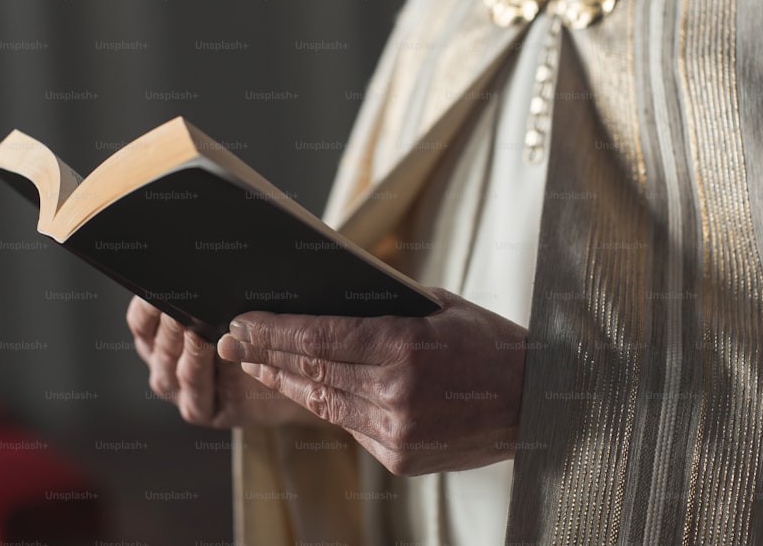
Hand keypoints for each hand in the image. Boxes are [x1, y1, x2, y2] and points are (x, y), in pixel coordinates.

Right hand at [126, 296, 321, 427]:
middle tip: (183, 301)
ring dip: (187, 349)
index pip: (143, 319)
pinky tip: (215, 353)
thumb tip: (211, 269)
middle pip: (159, 342)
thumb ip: (220, 294)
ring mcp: (184, 391)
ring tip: (196, 328)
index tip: (158, 287)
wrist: (294, 372)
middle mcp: (166, 363)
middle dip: (171, 321)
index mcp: (163, 335)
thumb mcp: (238, 304)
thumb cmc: (261, 328)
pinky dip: (203, 375)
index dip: (147, 304)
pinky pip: (196, 396)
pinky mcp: (206, 411)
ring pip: (175, 369)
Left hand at [216, 288, 526, 474]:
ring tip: (256, 365)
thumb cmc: (490, 346)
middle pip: (311, 371)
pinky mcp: (399, 457)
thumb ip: (385, 308)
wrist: (534, 405)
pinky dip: (326, 404)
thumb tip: (328, 304)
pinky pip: (350, 426)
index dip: (273, 331)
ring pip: (323, 403)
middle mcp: (396, 393)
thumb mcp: (441, 308)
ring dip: (285, 382)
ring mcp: (396, 431)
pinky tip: (305, 388)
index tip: (240, 321)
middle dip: (264, 355)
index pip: (320, 338)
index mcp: (406, 347)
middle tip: (229, 342)